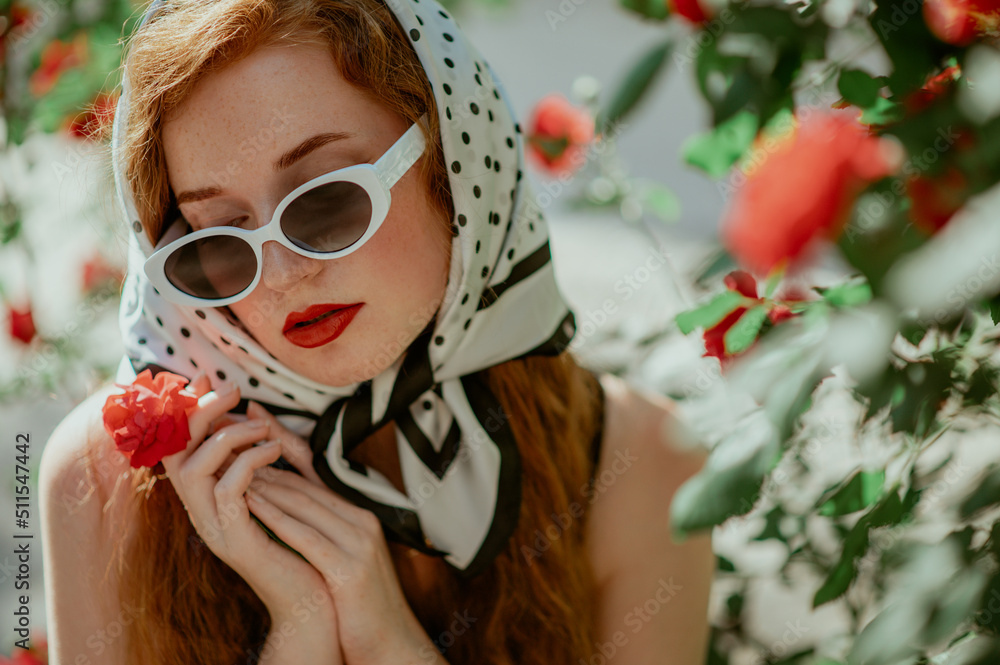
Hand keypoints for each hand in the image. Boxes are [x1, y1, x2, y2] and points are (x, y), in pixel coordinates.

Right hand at [158, 371, 340, 655]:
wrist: (311, 593)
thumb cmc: (297, 535)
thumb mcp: (281, 483)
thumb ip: (268, 447)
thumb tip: (255, 406)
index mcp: (206, 494)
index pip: (176, 445)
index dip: (182, 410)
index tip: (202, 377)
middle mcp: (200, 510)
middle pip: (173, 453)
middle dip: (198, 414)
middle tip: (231, 392)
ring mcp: (214, 527)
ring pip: (194, 470)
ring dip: (229, 438)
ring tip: (264, 428)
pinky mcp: (235, 540)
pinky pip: (227, 493)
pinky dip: (249, 463)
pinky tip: (275, 450)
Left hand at [244, 401, 440, 664]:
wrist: (390, 645)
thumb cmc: (360, 604)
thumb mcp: (343, 558)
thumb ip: (322, 528)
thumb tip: (289, 505)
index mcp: (358, 515)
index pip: (315, 472)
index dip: (281, 441)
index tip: (252, 417)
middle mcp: (361, 520)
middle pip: (306, 481)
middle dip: (263, 457)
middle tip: (229, 436)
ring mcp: (358, 542)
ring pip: (304, 503)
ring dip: (264, 482)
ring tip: (229, 463)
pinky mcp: (349, 568)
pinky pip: (306, 536)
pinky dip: (276, 517)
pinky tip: (250, 504)